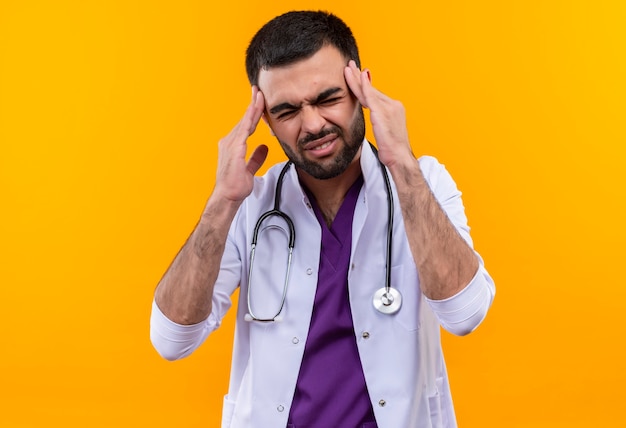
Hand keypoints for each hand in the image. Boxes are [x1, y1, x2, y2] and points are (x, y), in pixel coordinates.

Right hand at [213, 86, 268, 202]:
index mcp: (233, 146)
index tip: (258, 101)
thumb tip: (263, 148)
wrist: (228, 196)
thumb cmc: (235, 185)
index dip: (253, 113)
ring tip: (259, 95)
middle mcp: (229, 142)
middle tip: (258, 90)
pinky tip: (254, 110)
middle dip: (252, 104)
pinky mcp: (234, 149)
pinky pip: (244, 130)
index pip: (246, 125)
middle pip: (244, 120)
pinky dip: (249, 118)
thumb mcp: (250, 169)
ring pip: (244, 122)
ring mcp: (230, 144)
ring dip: (252, 108)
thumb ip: (256, 158)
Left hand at [344, 60, 412, 167]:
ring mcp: (389, 108)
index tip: (356, 76)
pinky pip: (371, 96)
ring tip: (348, 68)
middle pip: (371, 89)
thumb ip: (379, 120)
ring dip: (356, 78)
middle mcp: (393, 105)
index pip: (375, 94)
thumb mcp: (385, 131)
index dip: (364, 85)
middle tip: (350, 65)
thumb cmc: (392, 149)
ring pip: (368, 91)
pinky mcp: (383, 113)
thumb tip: (373, 115)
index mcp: (394, 108)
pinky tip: (358, 76)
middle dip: (359, 77)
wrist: (400, 157)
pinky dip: (364, 86)